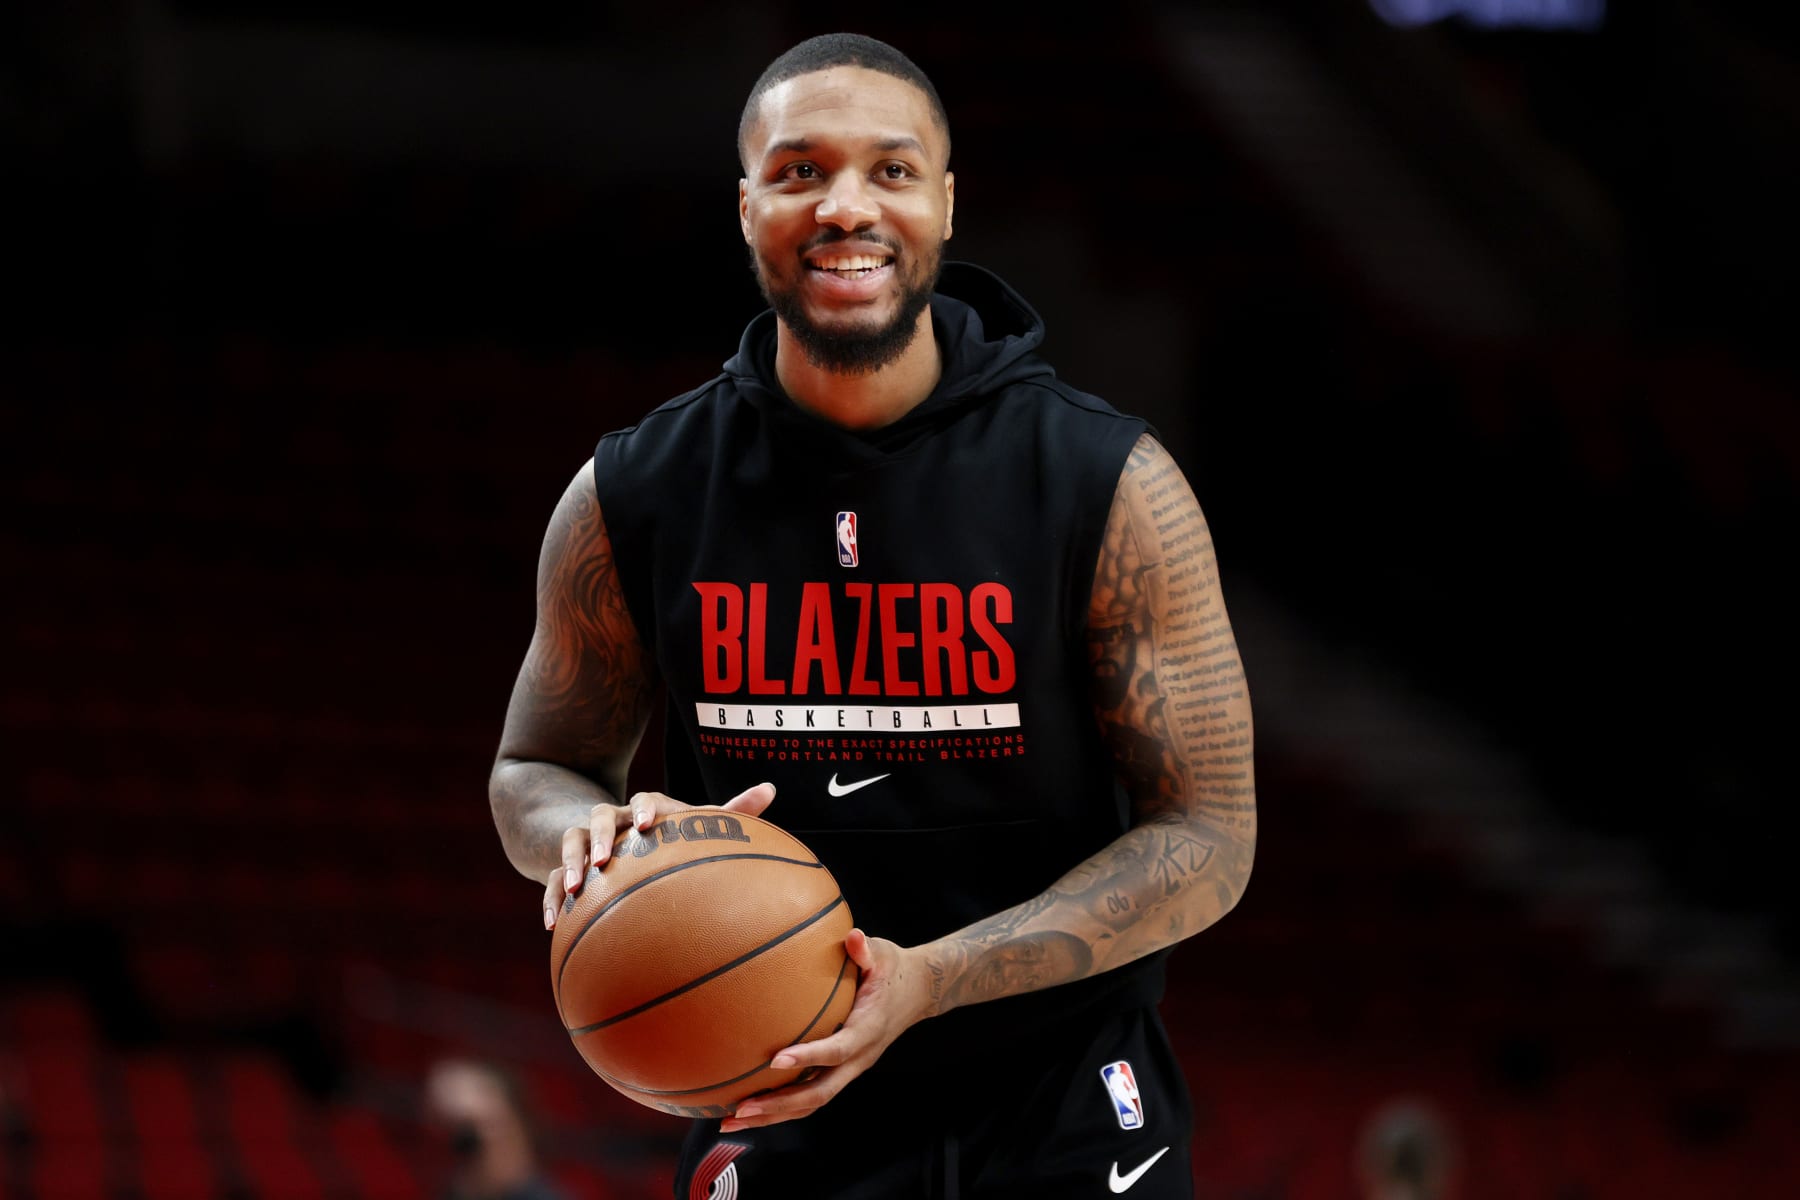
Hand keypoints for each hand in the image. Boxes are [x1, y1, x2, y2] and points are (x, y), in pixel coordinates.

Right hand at [542, 781, 774, 928]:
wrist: (607, 837)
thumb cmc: (664, 835)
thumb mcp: (692, 822)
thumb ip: (729, 812)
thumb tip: (771, 787)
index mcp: (643, 810)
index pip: (643, 800)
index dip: (645, 808)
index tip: (649, 824)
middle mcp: (611, 822)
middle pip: (600, 818)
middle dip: (601, 836)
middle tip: (606, 859)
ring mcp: (583, 842)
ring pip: (570, 844)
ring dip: (569, 865)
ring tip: (575, 889)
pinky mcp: (562, 867)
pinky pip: (549, 882)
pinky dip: (551, 900)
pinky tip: (553, 924)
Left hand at [718, 929, 931, 1132]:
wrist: (918, 992)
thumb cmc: (893, 970)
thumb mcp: (883, 955)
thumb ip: (866, 950)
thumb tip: (852, 935)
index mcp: (868, 1030)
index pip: (837, 1049)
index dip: (809, 1057)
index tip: (775, 1060)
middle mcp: (859, 1058)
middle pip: (820, 1093)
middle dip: (779, 1105)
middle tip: (740, 1108)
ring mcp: (850, 1069)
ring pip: (812, 1102)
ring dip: (773, 1115)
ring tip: (731, 1121)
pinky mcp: (841, 1071)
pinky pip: (810, 1095)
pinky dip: (781, 1107)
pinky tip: (750, 1108)